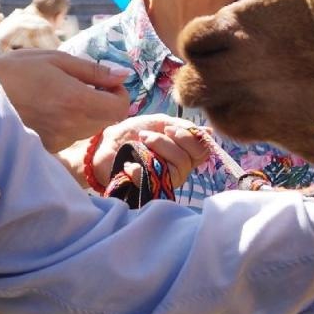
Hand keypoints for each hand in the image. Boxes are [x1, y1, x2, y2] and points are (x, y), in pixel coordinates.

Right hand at [0, 50, 128, 151]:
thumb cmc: (17, 69)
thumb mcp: (56, 59)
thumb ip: (93, 70)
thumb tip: (123, 75)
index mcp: (76, 101)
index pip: (119, 108)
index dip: (119, 93)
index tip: (105, 81)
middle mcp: (71, 126)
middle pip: (107, 120)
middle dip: (104, 101)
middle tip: (85, 84)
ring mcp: (59, 140)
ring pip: (90, 128)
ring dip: (88, 112)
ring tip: (63, 94)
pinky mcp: (48, 147)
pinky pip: (72, 135)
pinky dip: (70, 122)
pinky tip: (50, 107)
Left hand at [89, 115, 211, 190]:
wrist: (105, 145)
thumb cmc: (133, 133)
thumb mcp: (159, 123)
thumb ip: (182, 126)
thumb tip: (208, 131)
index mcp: (183, 154)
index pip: (202, 151)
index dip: (189, 138)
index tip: (169, 127)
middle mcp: (178, 170)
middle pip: (189, 159)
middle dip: (168, 142)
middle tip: (147, 135)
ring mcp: (164, 181)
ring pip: (177, 167)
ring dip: (156, 148)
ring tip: (140, 143)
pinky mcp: (148, 190)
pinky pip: (154, 181)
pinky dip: (140, 168)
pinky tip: (130, 164)